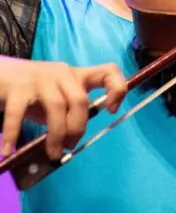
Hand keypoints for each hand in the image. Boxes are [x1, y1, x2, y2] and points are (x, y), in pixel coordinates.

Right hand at [0, 58, 126, 159]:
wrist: (0, 74)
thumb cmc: (33, 91)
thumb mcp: (56, 98)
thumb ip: (68, 112)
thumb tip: (73, 142)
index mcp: (77, 75)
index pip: (109, 71)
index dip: (117, 88)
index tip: (111, 109)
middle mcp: (63, 72)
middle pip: (80, 100)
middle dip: (77, 128)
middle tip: (69, 146)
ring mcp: (41, 77)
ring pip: (57, 106)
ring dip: (56, 134)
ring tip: (52, 152)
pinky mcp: (18, 86)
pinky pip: (19, 113)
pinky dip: (14, 133)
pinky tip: (9, 149)